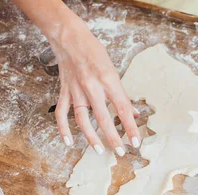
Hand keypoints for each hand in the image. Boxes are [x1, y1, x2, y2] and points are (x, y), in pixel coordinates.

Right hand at [52, 19, 138, 155]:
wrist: (69, 38)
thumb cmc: (95, 52)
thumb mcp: (114, 70)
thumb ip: (122, 94)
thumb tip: (134, 114)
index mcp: (108, 80)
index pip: (123, 109)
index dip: (130, 127)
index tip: (136, 142)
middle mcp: (92, 86)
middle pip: (104, 118)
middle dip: (113, 137)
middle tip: (121, 152)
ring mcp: (76, 90)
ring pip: (83, 119)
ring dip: (91, 137)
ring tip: (99, 150)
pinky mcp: (63, 91)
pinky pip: (61, 113)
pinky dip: (64, 129)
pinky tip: (69, 142)